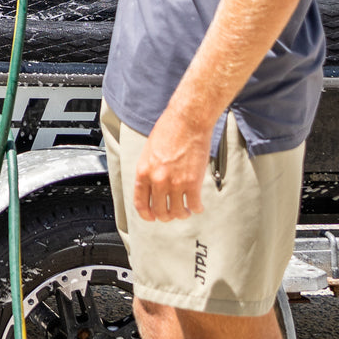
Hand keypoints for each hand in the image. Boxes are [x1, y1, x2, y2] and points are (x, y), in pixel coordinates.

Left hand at [133, 107, 212, 221]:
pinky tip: (197, 205)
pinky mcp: (193, 183)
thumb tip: (152, 186)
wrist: (187, 121)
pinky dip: (197, 208)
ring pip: (177, 212)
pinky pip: (194, 205)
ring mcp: (175, 183)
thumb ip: (150, 170)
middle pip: (160, 212)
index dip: (146, 214)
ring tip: (185, 209)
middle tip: (171, 213)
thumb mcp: (150, 151)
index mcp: (143, 171)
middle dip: (166, 216)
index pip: (140, 202)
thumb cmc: (169, 130)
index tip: (151, 217)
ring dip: (182, 214)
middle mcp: (158, 180)